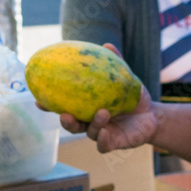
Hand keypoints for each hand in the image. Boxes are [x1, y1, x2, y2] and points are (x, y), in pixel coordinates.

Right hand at [42, 43, 157, 153]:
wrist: (152, 117)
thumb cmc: (133, 98)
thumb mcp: (125, 80)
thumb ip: (115, 64)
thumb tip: (106, 45)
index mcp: (86, 107)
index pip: (64, 107)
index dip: (49, 106)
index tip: (38, 101)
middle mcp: (88, 122)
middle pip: (72, 124)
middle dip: (65, 121)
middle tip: (63, 114)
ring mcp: (100, 133)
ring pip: (89, 132)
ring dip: (93, 123)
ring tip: (101, 112)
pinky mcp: (112, 143)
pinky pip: (103, 145)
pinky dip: (103, 140)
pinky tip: (105, 132)